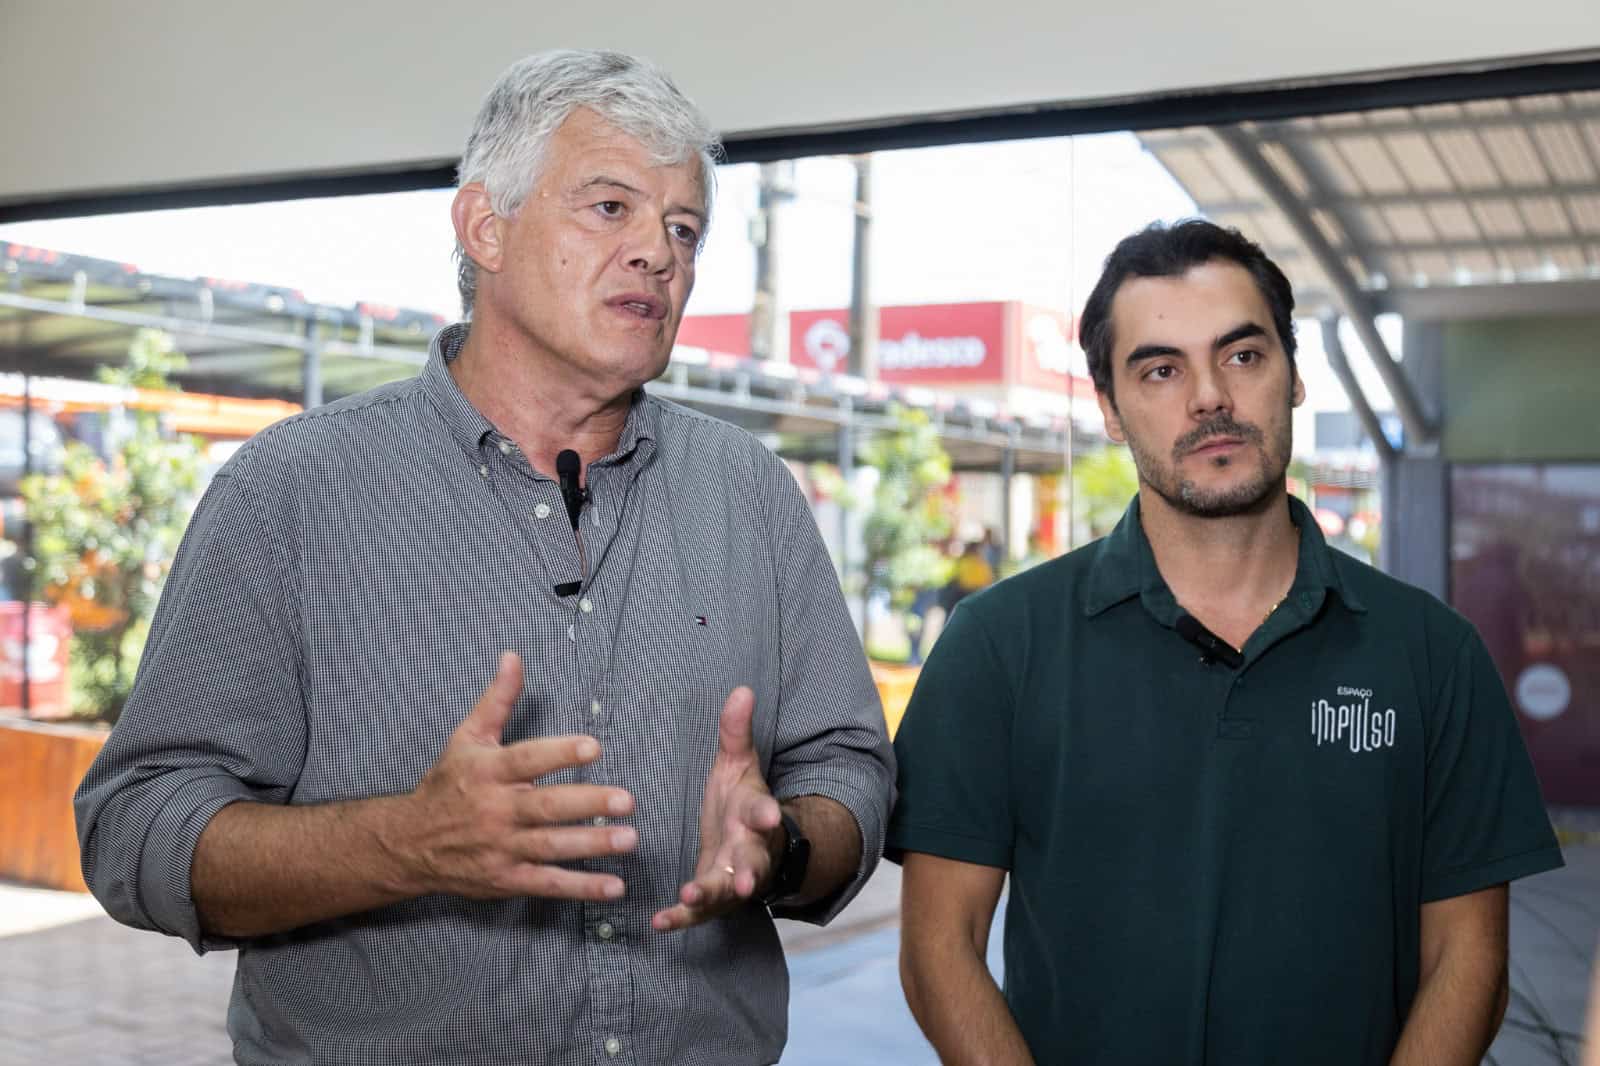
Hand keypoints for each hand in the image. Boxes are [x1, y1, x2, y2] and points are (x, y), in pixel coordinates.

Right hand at [403, 651, 637, 900]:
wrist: (408, 842)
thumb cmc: (447, 784)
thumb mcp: (467, 737)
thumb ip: (497, 699)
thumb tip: (514, 656)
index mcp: (489, 771)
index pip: (528, 759)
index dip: (561, 753)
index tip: (595, 746)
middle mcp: (496, 810)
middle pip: (546, 807)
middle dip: (588, 803)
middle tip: (627, 800)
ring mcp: (501, 848)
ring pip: (552, 847)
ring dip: (593, 845)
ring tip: (630, 838)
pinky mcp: (506, 879)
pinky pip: (548, 884)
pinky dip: (581, 887)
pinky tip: (614, 886)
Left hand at [652, 687, 781, 930]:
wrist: (751, 844)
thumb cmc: (740, 801)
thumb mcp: (739, 763)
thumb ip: (736, 732)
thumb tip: (741, 689)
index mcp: (753, 814)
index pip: (761, 812)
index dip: (764, 814)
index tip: (768, 814)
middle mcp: (748, 850)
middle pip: (752, 861)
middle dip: (749, 870)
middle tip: (745, 880)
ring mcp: (732, 877)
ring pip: (726, 891)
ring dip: (710, 895)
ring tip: (692, 897)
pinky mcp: (713, 897)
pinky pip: (698, 912)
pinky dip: (681, 919)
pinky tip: (659, 922)